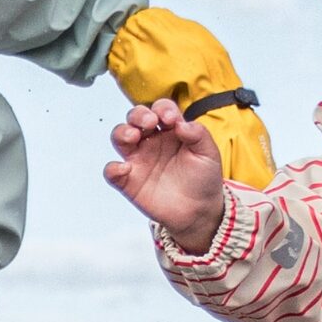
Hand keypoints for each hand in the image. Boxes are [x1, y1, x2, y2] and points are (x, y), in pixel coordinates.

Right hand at [102, 98, 227, 252]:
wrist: (199, 212)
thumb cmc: (203, 179)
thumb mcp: (208, 154)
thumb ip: (198, 135)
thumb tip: (181, 123)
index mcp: (171, 131)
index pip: (160, 109)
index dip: (162, 108)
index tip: (171, 119)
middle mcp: (152, 141)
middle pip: (135, 117)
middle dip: (138, 114)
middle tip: (149, 122)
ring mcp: (139, 160)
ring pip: (119, 137)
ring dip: (122, 132)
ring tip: (133, 136)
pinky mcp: (129, 181)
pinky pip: (112, 171)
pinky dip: (113, 168)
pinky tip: (126, 169)